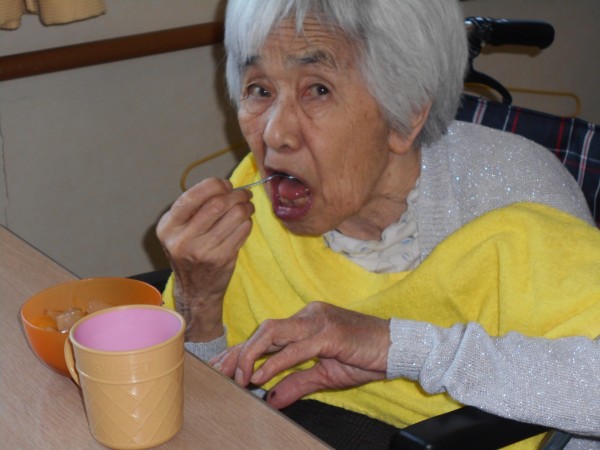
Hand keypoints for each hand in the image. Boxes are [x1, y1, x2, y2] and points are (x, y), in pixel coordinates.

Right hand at [156, 178, 253, 340]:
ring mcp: (203, 250)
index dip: (215, 185)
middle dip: (236, 194)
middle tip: (244, 195)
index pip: (193, 195)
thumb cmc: (189, 255)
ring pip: (235, 215)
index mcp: (168, 226)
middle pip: (218, 203)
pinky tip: (244, 223)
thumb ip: (194, 209)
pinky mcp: (222, 258)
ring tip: (247, 207)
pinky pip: (243, 230)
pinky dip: (247, 222)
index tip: (226, 185)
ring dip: (246, 207)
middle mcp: (182, 239)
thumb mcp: (179, 232)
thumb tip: (223, 186)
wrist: (195, 290)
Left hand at [210, 302, 390, 408]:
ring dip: (251, 354)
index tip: (223, 368)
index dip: (243, 351)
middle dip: (239, 351)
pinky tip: (262, 376)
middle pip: (264, 330)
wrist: (399, 348)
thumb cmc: (364, 357)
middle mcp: (308, 316)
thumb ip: (297, 383)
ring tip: (239, 377)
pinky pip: (296, 348)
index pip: (267, 335)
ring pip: (273, 332)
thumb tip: (272, 399)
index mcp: (306, 322)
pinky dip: (276, 363)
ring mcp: (318, 321)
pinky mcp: (329, 332)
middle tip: (221, 373)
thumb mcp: (325, 374)